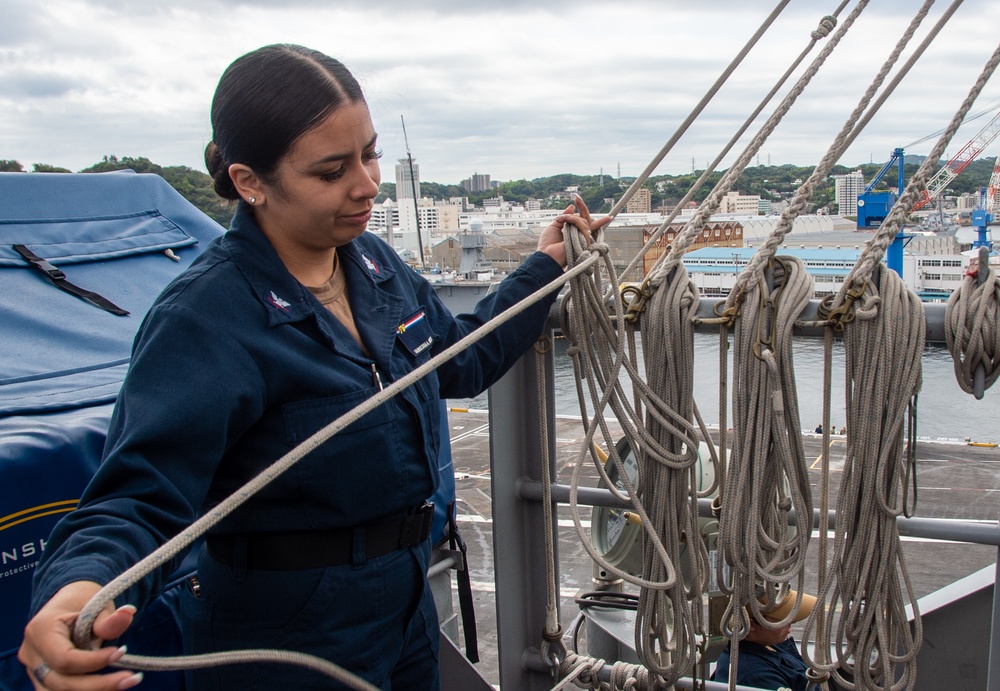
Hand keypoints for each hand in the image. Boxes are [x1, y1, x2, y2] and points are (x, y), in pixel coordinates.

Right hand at [19, 581, 141, 689]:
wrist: (67, 606)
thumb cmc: (82, 602)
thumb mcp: (97, 605)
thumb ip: (108, 619)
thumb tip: (128, 614)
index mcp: (40, 630)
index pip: (64, 659)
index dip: (93, 661)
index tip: (121, 652)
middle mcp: (32, 654)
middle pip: (61, 683)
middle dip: (98, 684)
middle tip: (132, 678)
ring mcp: (33, 670)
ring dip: (95, 690)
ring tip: (126, 681)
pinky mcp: (42, 679)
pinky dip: (87, 690)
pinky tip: (111, 684)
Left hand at [537, 194, 612, 267]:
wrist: (546, 255)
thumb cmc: (548, 244)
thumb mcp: (554, 226)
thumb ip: (564, 217)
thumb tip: (572, 207)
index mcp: (574, 234)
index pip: (584, 222)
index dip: (583, 210)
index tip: (577, 198)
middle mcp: (581, 236)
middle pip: (587, 219)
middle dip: (583, 207)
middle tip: (576, 197)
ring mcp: (583, 239)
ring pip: (583, 220)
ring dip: (570, 217)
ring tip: (560, 219)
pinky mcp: (584, 241)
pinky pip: (581, 225)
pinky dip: (572, 220)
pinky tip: (563, 220)